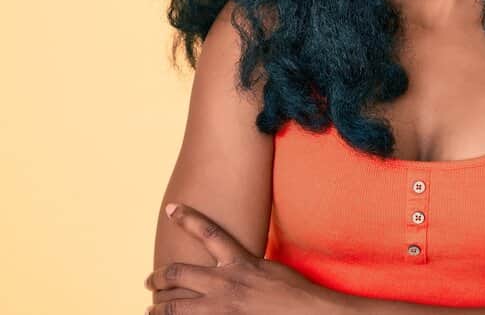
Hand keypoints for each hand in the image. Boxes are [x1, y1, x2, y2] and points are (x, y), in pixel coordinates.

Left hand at [143, 202, 347, 313]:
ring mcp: (220, 307)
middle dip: (157, 277)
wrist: (305, 312)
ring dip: (158, 306)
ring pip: (174, 305)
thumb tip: (231, 263)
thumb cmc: (292, 290)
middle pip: (178, 272)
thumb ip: (245, 265)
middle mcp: (225, 282)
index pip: (208, 231)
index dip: (186, 217)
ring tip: (152, 307)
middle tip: (149, 281)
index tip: (170, 208)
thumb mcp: (268, 268)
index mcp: (239, 261)